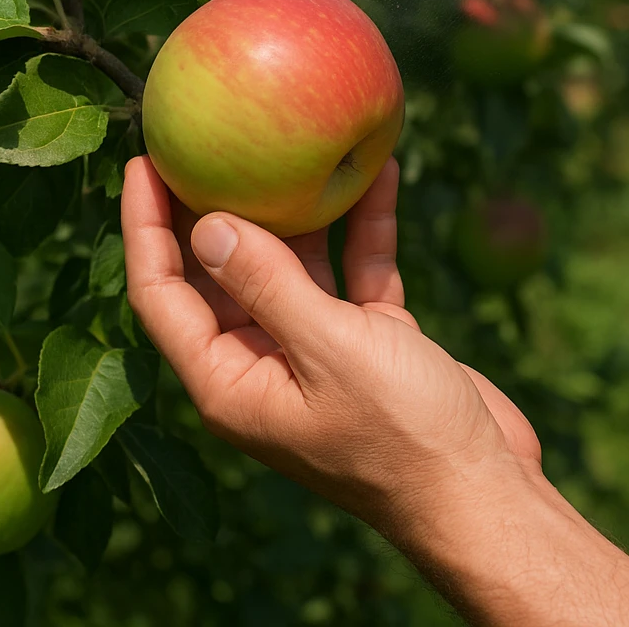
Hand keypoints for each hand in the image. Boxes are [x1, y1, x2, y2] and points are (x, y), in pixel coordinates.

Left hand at [121, 156, 540, 538]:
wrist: (481, 488)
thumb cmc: (401, 435)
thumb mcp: (329, 351)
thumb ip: (268, 285)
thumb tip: (207, 225)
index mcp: (232, 381)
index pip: (165, 295)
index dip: (146, 229)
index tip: (147, 164)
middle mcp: (267, 362)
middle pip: (224, 272)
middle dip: (220, 207)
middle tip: (214, 140)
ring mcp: (321, 350)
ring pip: (296, 265)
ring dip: (303, 210)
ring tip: (296, 145)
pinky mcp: (371, 339)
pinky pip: (356, 270)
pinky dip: (365, 228)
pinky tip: (379, 175)